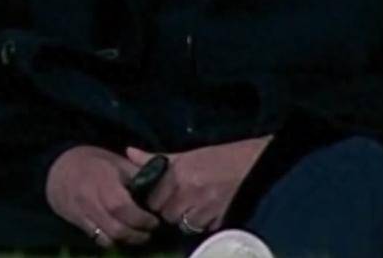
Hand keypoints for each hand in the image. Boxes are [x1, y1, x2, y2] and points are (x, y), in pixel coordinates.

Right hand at [46, 145, 158, 247]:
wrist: (59, 167)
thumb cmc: (93, 162)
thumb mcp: (116, 161)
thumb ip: (136, 174)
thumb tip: (159, 185)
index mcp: (104, 181)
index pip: (123, 207)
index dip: (141, 218)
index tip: (154, 220)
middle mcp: (91, 199)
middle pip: (116, 227)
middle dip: (137, 234)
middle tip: (149, 231)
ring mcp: (82, 212)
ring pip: (106, 237)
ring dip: (126, 240)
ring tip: (138, 235)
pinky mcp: (77, 222)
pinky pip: (96, 238)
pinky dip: (111, 240)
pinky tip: (120, 235)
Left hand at [126, 136, 271, 232]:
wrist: (254, 165)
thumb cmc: (219, 157)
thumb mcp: (187, 154)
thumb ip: (156, 158)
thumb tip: (129, 153)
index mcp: (178, 173)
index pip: (153, 199)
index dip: (157, 199)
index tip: (164, 195)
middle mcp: (188, 192)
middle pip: (167, 215)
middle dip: (171, 210)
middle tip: (180, 201)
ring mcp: (204, 209)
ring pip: (182, 225)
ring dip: (186, 219)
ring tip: (195, 206)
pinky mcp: (218, 221)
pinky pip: (200, 229)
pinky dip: (202, 224)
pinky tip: (208, 212)